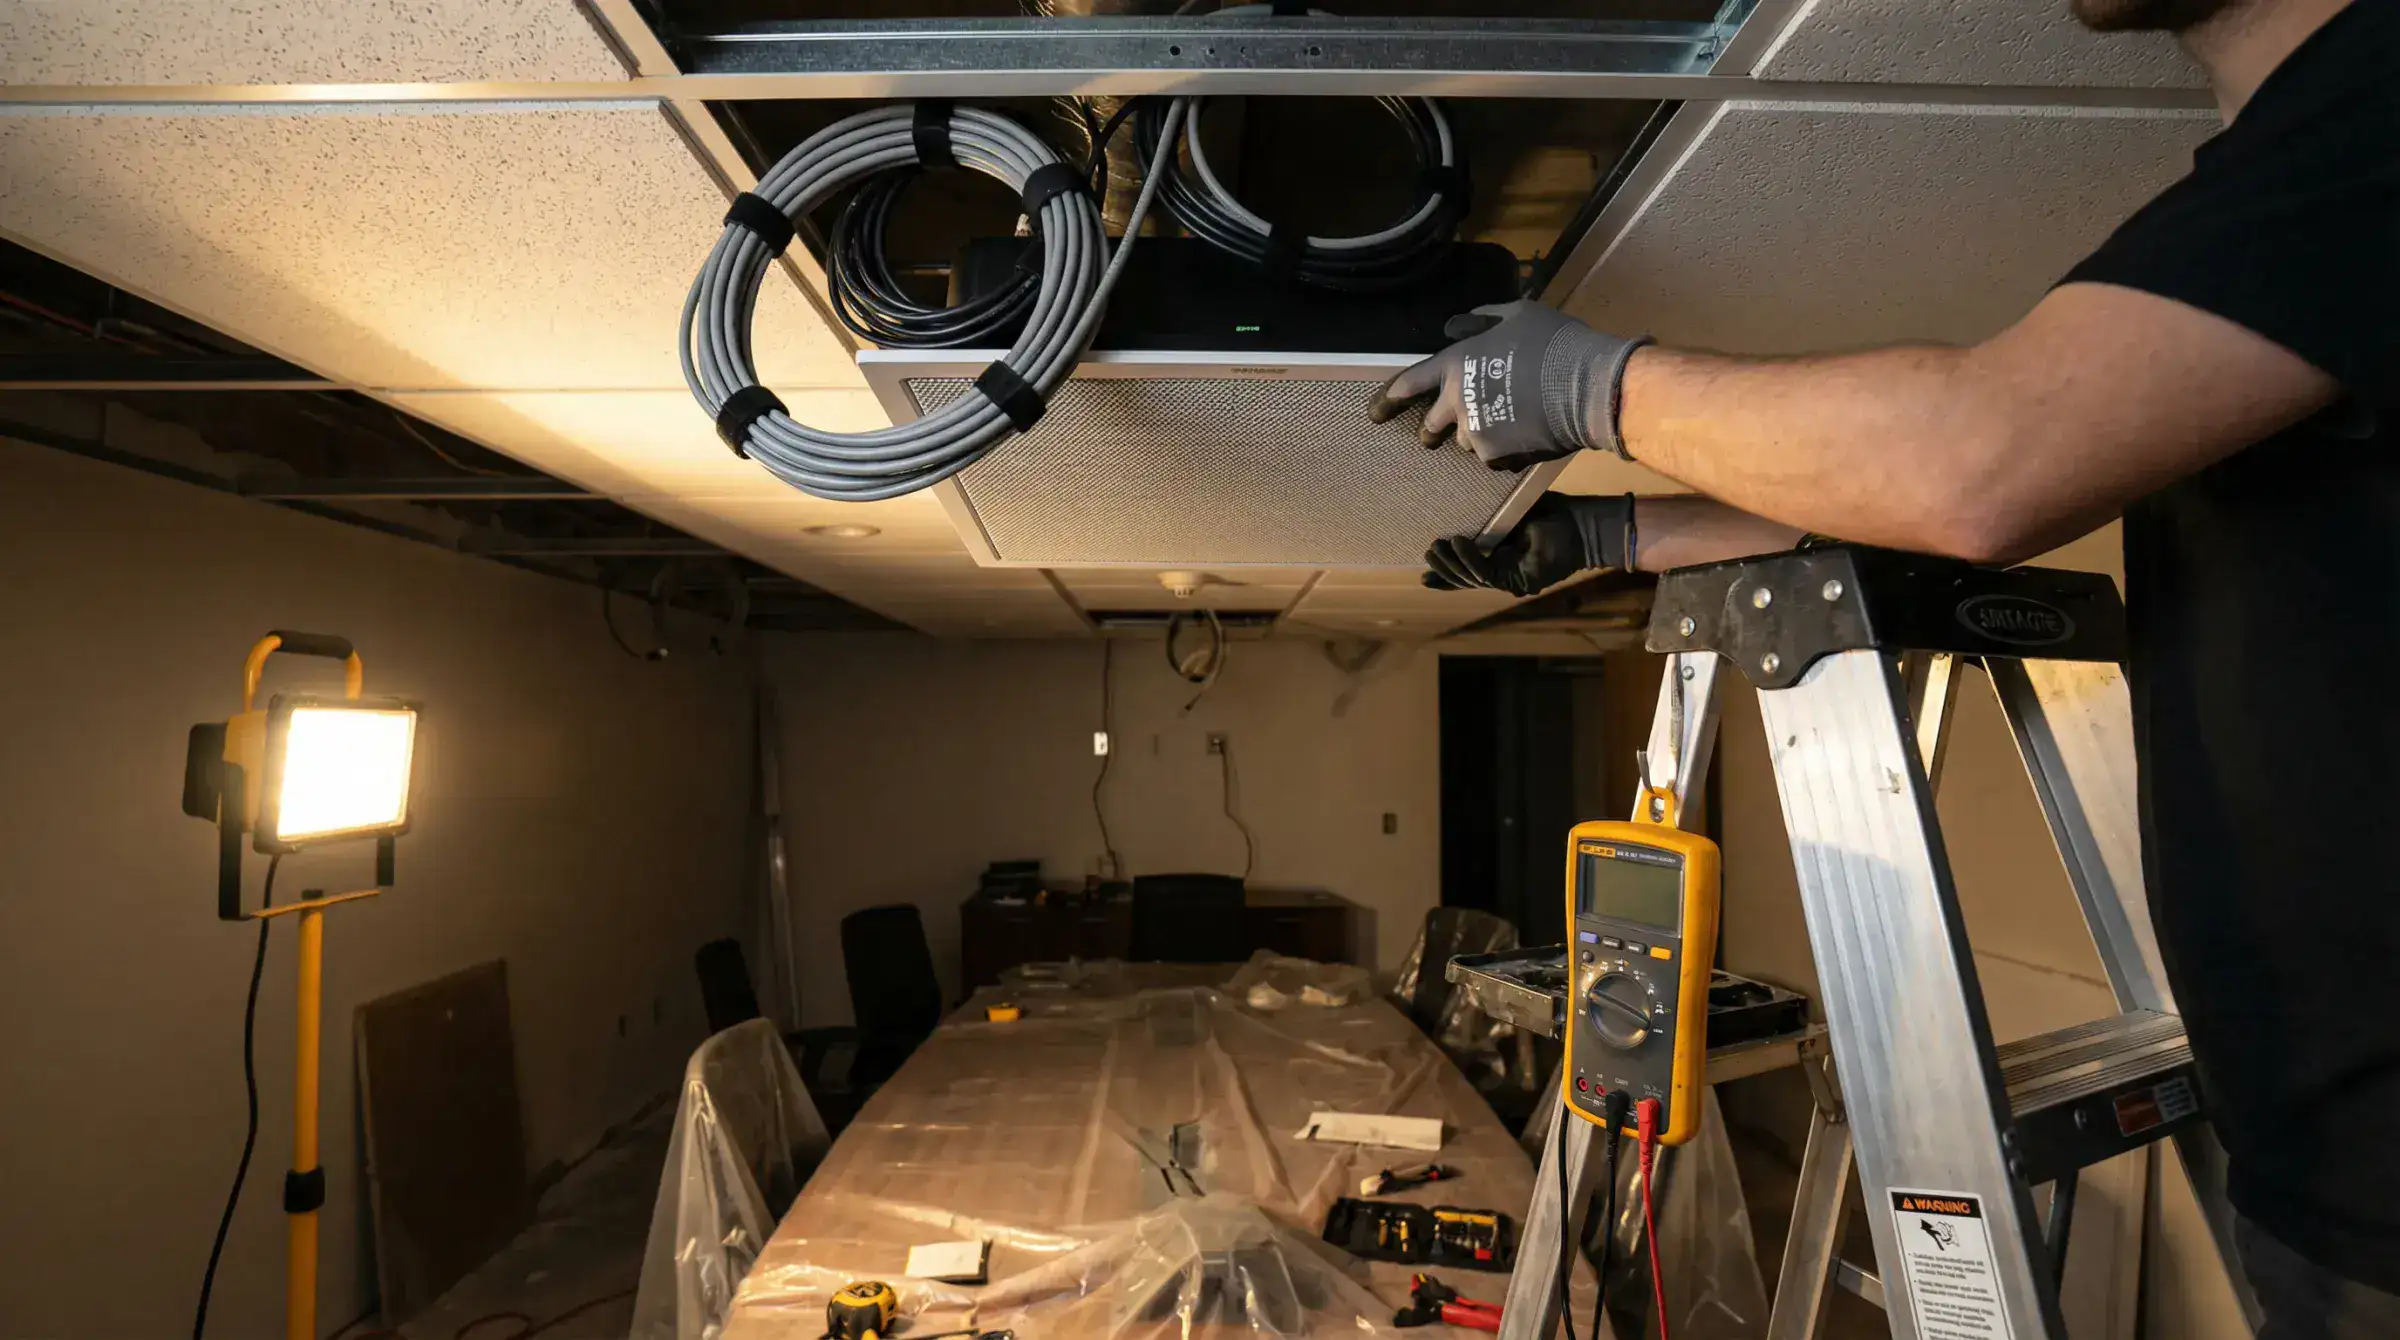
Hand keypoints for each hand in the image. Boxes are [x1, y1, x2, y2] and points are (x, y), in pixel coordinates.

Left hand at [1369, 301, 1649, 470]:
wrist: (1587, 385)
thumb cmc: (1552, 342)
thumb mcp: (1515, 315)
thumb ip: (1478, 320)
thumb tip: (1452, 326)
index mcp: (1455, 364)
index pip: (1408, 383)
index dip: (1388, 398)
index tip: (1375, 412)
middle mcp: (1456, 402)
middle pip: (1428, 426)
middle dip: (1428, 432)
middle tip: (1432, 435)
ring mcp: (1475, 433)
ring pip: (1465, 442)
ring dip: (1476, 435)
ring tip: (1504, 424)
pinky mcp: (1497, 456)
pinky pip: (1492, 457)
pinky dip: (1502, 450)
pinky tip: (1523, 435)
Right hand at [1423, 493, 1636, 596]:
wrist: (1581, 523)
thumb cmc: (1552, 513)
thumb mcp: (1511, 514)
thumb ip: (1490, 522)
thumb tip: (1462, 510)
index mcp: (1501, 558)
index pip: (1468, 570)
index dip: (1446, 573)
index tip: (1424, 571)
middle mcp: (1505, 573)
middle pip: (1465, 578)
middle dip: (1443, 568)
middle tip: (1427, 551)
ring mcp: (1512, 580)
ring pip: (1472, 579)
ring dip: (1453, 564)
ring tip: (1437, 546)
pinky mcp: (1519, 582)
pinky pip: (1487, 574)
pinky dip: (1471, 559)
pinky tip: (1459, 544)